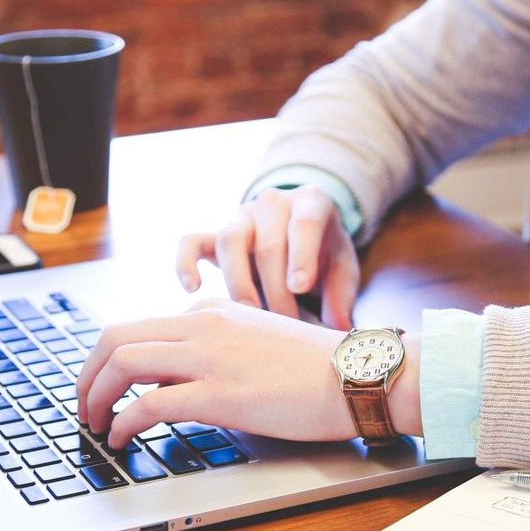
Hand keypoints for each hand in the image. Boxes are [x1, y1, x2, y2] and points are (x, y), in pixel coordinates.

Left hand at [76, 298, 421, 448]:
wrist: (357, 374)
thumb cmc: (318, 367)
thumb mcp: (259, 340)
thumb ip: (220, 346)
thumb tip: (183, 375)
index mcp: (213, 312)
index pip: (141, 328)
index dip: (110, 361)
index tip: (105, 387)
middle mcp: (203, 325)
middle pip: (116, 337)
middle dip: (88, 374)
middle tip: (84, 405)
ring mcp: (210, 357)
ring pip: (123, 363)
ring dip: (95, 396)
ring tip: (94, 424)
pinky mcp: (220, 394)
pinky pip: (148, 404)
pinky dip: (123, 423)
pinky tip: (122, 439)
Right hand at [175, 185, 359, 329]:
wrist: (301, 234)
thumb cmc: (325, 255)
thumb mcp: (343, 269)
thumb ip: (342, 295)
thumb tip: (338, 328)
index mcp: (311, 203)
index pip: (304, 224)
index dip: (301, 256)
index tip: (299, 287)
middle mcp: (273, 203)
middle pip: (267, 244)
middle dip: (275, 289)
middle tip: (285, 324)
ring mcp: (241, 217)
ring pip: (229, 241)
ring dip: (239, 283)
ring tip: (250, 316)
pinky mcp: (215, 235)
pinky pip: (191, 242)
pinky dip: (186, 263)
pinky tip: (192, 289)